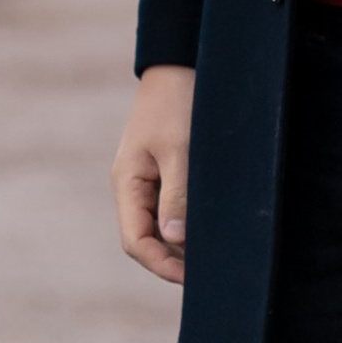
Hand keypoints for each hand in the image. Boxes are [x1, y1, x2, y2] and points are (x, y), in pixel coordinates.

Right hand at [113, 64, 195, 285]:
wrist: (181, 65)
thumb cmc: (178, 104)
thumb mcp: (179, 150)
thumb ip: (176, 195)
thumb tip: (174, 240)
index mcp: (127, 183)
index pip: (135, 242)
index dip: (161, 265)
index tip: (193, 277)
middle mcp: (133, 187)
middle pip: (145, 240)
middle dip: (173, 260)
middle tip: (210, 272)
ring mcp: (148, 181)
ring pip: (160, 228)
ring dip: (182, 244)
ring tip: (214, 254)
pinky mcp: (165, 173)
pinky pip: (171, 211)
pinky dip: (188, 225)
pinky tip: (210, 230)